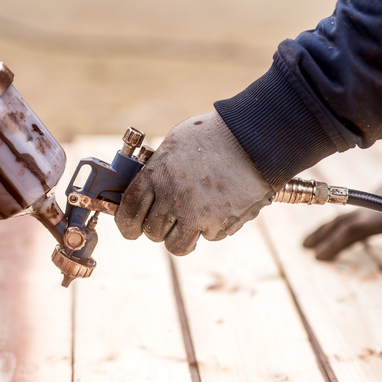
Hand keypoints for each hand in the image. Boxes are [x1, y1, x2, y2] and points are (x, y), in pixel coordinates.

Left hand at [115, 110, 272, 255]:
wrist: (254, 139)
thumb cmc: (213, 136)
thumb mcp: (173, 145)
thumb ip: (156, 171)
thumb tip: (144, 190)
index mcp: (155, 176)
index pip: (129, 213)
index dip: (127, 225)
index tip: (131, 230)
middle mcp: (172, 199)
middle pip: (152, 232)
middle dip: (158, 228)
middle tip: (169, 218)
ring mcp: (196, 215)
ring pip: (176, 246)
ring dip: (181, 237)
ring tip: (191, 222)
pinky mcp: (220, 225)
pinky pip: (208, 238)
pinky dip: (211, 228)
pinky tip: (218, 207)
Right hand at [303, 161, 381, 272]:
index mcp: (375, 219)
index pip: (348, 234)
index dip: (333, 245)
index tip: (318, 257)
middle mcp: (366, 212)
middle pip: (337, 226)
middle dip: (320, 238)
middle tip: (305, 249)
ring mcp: (367, 205)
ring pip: (339, 219)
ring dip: (324, 229)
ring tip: (309, 239)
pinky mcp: (371, 200)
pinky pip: (347, 214)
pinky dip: (336, 223)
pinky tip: (336, 227)